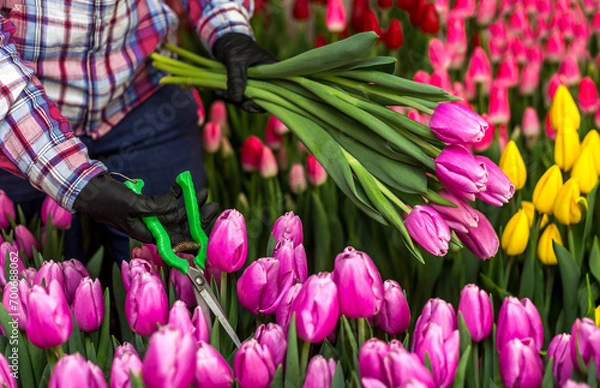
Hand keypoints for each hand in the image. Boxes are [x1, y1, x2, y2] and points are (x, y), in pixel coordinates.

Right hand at [73, 173, 218, 243]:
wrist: (86, 187)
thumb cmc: (105, 199)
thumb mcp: (132, 203)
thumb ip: (155, 207)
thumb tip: (176, 207)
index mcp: (145, 233)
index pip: (175, 239)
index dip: (194, 236)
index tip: (209, 228)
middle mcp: (149, 227)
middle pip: (179, 226)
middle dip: (197, 217)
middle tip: (213, 205)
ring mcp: (148, 216)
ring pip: (175, 213)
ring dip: (189, 204)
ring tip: (203, 193)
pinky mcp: (145, 205)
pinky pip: (165, 202)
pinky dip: (175, 195)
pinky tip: (182, 186)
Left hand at [212, 33, 276, 112]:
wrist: (225, 39)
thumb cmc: (234, 45)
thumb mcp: (235, 60)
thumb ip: (236, 79)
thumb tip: (237, 99)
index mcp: (273, 69)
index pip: (275, 92)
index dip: (262, 102)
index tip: (246, 104)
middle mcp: (268, 78)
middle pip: (262, 99)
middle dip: (245, 102)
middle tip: (231, 98)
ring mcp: (258, 82)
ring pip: (249, 99)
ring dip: (235, 99)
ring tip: (220, 93)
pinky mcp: (247, 84)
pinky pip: (241, 95)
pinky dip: (231, 96)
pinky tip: (219, 92)